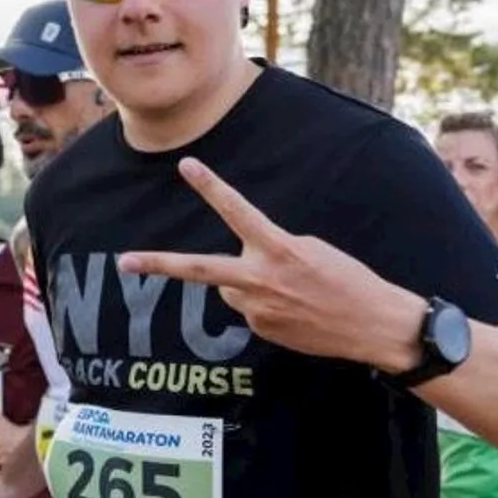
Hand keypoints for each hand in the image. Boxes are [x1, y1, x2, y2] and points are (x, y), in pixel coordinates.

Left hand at [118, 158, 421, 370]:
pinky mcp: (262, 332)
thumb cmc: (348, 280)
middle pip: (198, 270)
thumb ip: (269, 253)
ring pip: (231, 291)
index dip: (211, 186)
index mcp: (279, 248)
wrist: (374, 325)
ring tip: (290, 291)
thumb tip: (235, 280)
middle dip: (158, 265)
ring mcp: (258, 311)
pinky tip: (297, 311)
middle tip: (124, 262)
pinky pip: (251, 312)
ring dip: (248, 286)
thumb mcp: (311, 249)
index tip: (186, 165)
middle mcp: (261, 280)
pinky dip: (267, 308)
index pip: (237, 211)